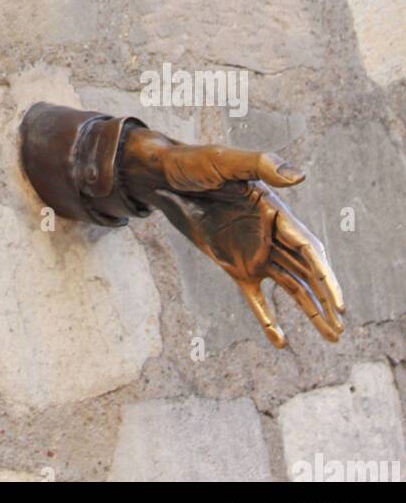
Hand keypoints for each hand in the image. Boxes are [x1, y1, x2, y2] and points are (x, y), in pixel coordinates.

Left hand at [122, 130, 344, 347]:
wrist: (162, 176)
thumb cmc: (194, 163)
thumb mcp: (225, 161)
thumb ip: (261, 165)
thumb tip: (300, 176)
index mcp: (275, 211)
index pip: (308, 248)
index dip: (326, 277)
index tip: (339, 304)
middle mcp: (270, 235)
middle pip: (306, 272)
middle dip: (326, 300)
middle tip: (341, 329)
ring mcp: (253, 252)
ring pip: (290, 287)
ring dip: (310, 311)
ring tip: (332, 338)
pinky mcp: (233, 265)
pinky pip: (255, 297)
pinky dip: (268, 318)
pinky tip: (280, 341)